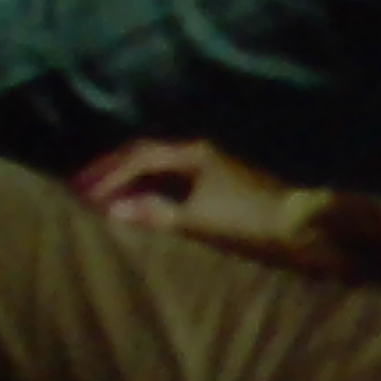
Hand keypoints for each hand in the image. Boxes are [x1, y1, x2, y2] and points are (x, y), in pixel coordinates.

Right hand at [71, 137, 303, 248]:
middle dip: (111, 171)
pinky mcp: (216, 189)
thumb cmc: (250, 218)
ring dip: (128, 181)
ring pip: (157, 169)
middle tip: (80, 189)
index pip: (137, 156)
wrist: (300, 226)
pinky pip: (169, 184)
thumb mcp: (199, 218)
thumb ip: (156, 212)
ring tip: (101, 198)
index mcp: (191, 154)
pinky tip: (138, 209)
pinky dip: (147, 193)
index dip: (106, 174)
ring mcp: (208, 170)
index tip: (80, 193)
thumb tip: (113, 209)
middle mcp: (197, 155)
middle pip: (144, 156)